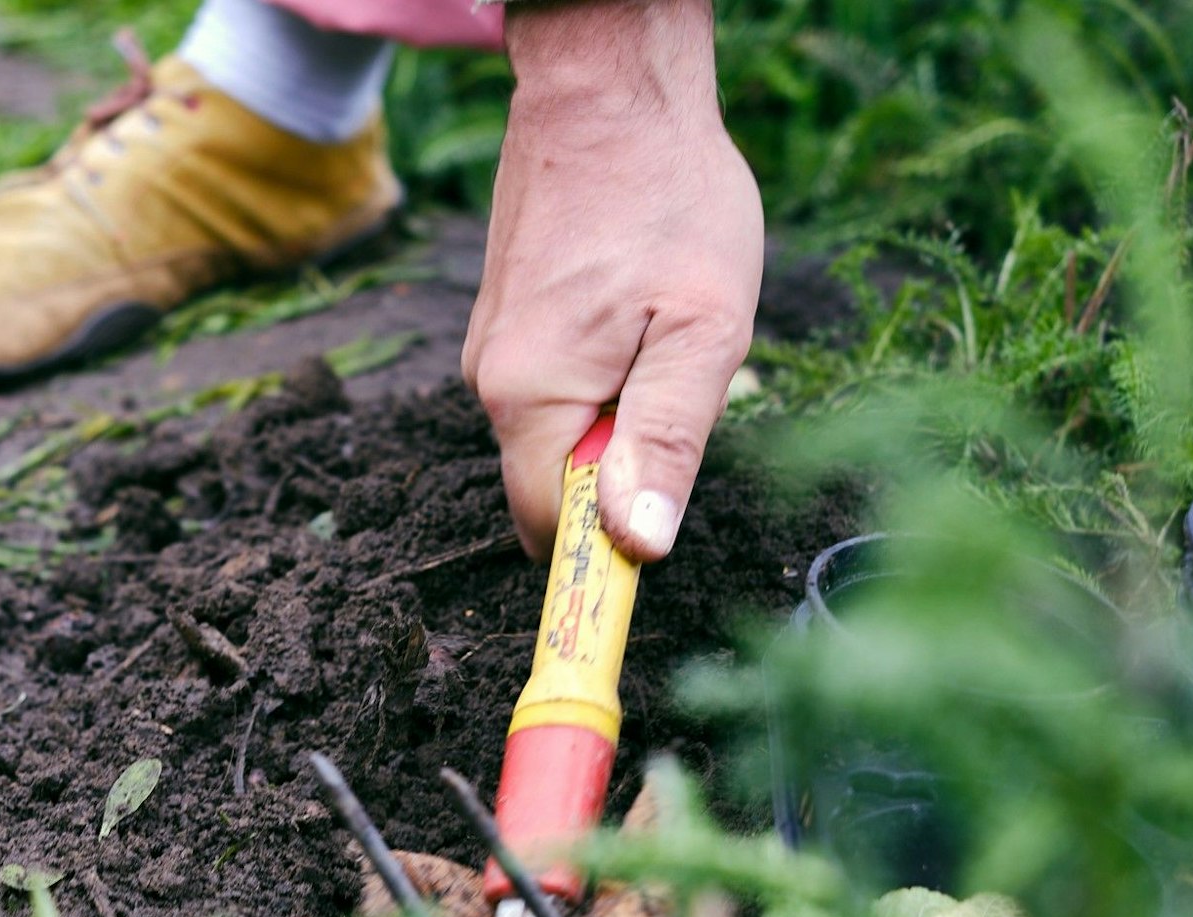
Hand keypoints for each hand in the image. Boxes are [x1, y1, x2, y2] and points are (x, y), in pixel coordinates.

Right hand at [463, 0, 762, 561]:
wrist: (609, 87)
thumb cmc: (668, 198)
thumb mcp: (702, 329)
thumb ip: (666, 442)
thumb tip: (638, 545)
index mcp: (529, 395)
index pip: (547, 528)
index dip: (602, 553)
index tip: (656, 544)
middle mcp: (490, 380)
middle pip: (554, 480)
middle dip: (621, 465)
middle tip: (685, 385)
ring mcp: (492, 346)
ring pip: (558, 429)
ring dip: (617, 412)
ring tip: (666, 333)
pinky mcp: (506, 318)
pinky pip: (554, 386)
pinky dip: (603, 374)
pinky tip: (641, 312)